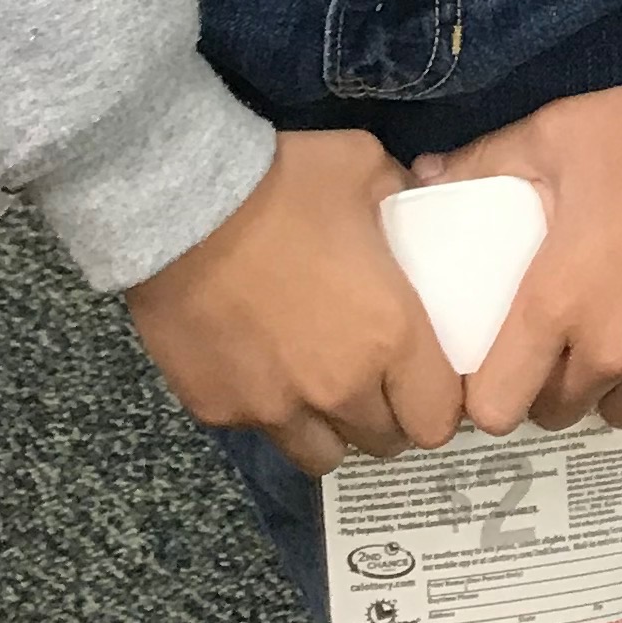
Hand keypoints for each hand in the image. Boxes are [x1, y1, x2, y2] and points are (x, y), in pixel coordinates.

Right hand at [124, 127, 461, 475]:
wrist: (183, 208)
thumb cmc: (286, 185)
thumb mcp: (366, 167)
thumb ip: (402, 196)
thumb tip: (415, 201)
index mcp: (391, 337)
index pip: (438, 418)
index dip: (438, 402)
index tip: (426, 378)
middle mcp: (339, 389)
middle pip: (384, 442)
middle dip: (387, 416)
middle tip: (374, 376)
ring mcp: (275, 409)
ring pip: (322, 455)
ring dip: (331, 428)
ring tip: (319, 387)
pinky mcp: (220, 411)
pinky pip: (261, 431)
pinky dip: (268, 411)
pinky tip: (259, 366)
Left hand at [421, 53, 621, 434]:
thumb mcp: (549, 136)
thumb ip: (481, 163)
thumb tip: (423, 176)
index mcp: (556, 305)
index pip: (496, 410)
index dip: (488, 393)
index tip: (496, 363)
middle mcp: (613, 348)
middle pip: (557, 413)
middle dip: (548, 384)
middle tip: (557, 337)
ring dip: (610, 384)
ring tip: (615, 333)